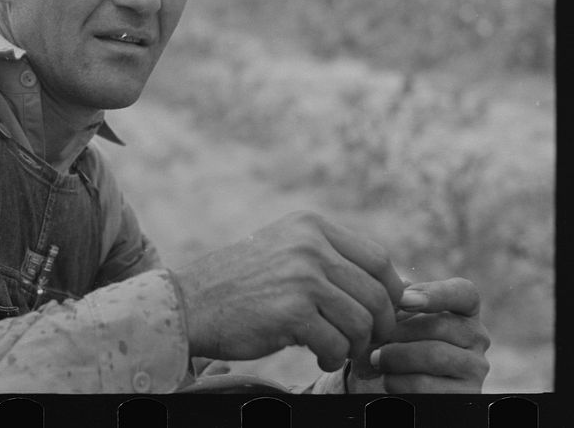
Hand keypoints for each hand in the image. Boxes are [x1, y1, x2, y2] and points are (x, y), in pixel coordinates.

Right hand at [172, 211, 403, 371]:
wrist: (189, 303)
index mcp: (311, 226)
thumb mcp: (285, 250)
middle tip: (364, 342)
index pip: (378, 258)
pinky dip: (333, 357)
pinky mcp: (292, 311)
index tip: (385, 313)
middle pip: (377, 293)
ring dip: (354, 345)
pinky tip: (317, 356)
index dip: (392, 292)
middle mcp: (310, 245)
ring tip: (335, 350)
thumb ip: (330, 259)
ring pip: (361, 322)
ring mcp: (301, 277)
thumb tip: (395, 289)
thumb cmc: (240, 283)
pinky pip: (337, 344)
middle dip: (379, 326)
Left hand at [348, 277, 489, 392]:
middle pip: (440, 326)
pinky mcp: (464, 395)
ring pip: (435, 356)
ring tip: (375, 358)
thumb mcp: (391, 316)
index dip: (436, 294)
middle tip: (375, 337)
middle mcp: (476, 337)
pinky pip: (427, 385)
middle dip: (399, 331)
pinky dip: (398, 381)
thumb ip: (398, 298)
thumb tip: (403, 286)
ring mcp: (475, 368)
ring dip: (395, 356)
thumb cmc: (389, 340)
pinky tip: (387, 378)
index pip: (464, 292)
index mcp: (462, 310)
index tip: (405, 300)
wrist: (383, 382)